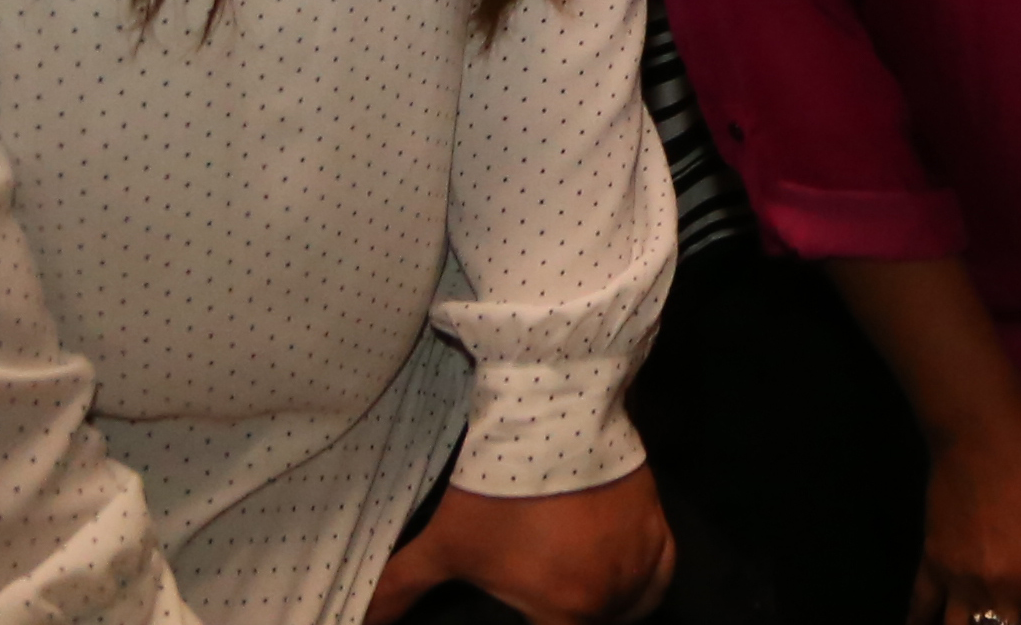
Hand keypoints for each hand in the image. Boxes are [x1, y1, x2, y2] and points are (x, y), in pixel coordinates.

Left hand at [365, 470, 672, 622]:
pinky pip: (662, 574)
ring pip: (633, 608)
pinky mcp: (658, 524)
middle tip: (548, 600)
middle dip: (572, 618)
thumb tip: (358, 619)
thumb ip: (399, 590)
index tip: (535, 616)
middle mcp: (610, 594)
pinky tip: (624, 577)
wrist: (554, 415)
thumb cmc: (499, 487)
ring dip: (610, 609)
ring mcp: (638, 558)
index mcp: (564, 609)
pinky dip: (646, 582)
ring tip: (580, 595)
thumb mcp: (443, 542)